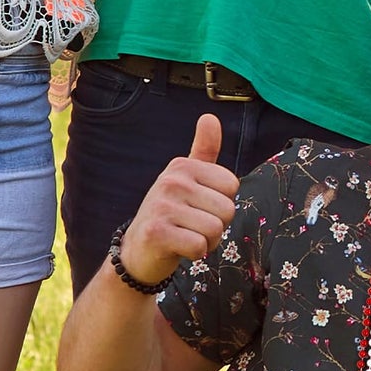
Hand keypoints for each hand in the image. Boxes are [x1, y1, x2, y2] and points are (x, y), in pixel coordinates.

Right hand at [118, 115, 238, 286]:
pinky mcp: (156, 233)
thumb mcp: (188, 179)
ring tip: (186, 237)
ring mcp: (161, 206)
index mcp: (183, 166)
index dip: (223, 203)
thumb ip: (204, 150)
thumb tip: (209, 116)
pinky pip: (199, 245)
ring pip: (215, 229)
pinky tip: (179, 249)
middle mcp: (171, 181)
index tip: (200, 208)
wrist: (137, 251)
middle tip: (193, 226)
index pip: (232, 186)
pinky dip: (195, 253)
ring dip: (207, 241)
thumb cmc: (171, 213)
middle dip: (217, 226)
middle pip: (227, 209)